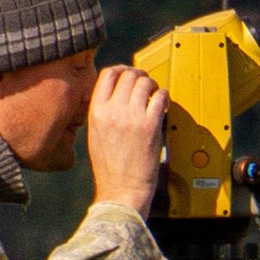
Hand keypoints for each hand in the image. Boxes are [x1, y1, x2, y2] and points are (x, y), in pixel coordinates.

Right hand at [83, 61, 166, 213]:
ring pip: (145, 82)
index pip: (107, 74)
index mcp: (96, 112)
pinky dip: (164, 96)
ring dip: (152, 84)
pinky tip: (162, 103)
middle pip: (128, 74)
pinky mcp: (150, 125)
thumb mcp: (96, 135)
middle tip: (146, 83)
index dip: (121, 69)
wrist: (121, 190)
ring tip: (154, 93)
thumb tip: (118, 94)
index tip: (129, 73)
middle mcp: (112, 111)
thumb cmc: (110, 168)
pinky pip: (160, 97)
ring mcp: (132, 117)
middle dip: (139, 75)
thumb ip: (104, 112)